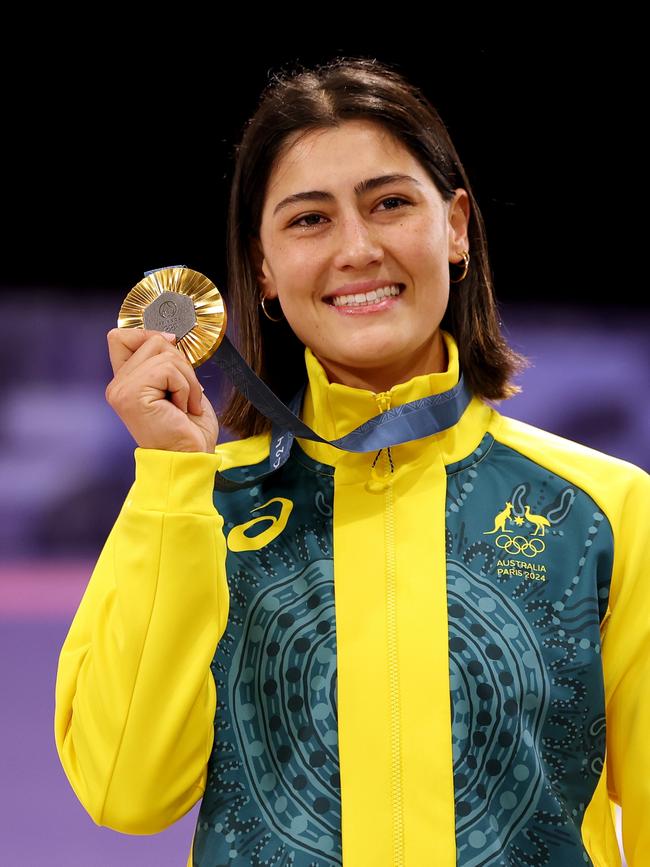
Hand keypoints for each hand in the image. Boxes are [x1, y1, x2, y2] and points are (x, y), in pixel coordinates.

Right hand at [105, 328, 218, 452]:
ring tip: (186, 405)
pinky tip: (182, 410)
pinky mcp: (131, 395)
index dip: (151, 337)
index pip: (122, 336)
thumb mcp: (178, 386)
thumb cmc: (189, 429)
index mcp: (125, 382)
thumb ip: (165, 361)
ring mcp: (121, 390)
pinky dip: (186, 388)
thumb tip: (168, 336)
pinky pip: (168, 369)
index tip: (174, 359)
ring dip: (187, 379)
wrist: (191, 459)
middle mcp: (117, 385)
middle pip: (152, 340)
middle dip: (181, 363)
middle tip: (186, 393)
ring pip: (164, 352)